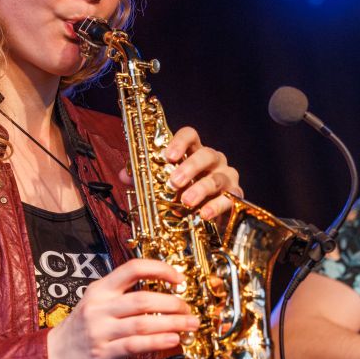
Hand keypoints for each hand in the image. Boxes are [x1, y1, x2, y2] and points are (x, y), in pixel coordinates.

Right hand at [46, 259, 198, 358]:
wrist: (54, 355)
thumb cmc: (81, 330)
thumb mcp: (96, 303)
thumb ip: (124, 297)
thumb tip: (164, 297)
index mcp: (100, 289)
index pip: (133, 268)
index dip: (160, 269)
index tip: (179, 278)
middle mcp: (99, 307)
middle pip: (143, 299)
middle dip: (173, 303)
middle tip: (188, 309)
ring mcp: (100, 330)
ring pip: (143, 323)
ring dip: (172, 323)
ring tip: (190, 325)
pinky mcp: (102, 353)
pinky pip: (135, 345)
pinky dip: (157, 342)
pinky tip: (173, 340)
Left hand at [120, 126, 241, 222]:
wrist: (207, 223)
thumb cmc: (185, 198)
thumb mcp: (162, 188)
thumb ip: (144, 179)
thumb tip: (124, 174)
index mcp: (195, 153)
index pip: (191, 135)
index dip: (180, 142)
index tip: (168, 156)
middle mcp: (214, 161)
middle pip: (206, 154)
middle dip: (189, 167)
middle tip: (174, 182)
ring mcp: (226, 178)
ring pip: (217, 178)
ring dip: (200, 189)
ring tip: (186, 201)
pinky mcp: (235, 198)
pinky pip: (228, 199)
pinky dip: (215, 206)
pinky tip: (203, 214)